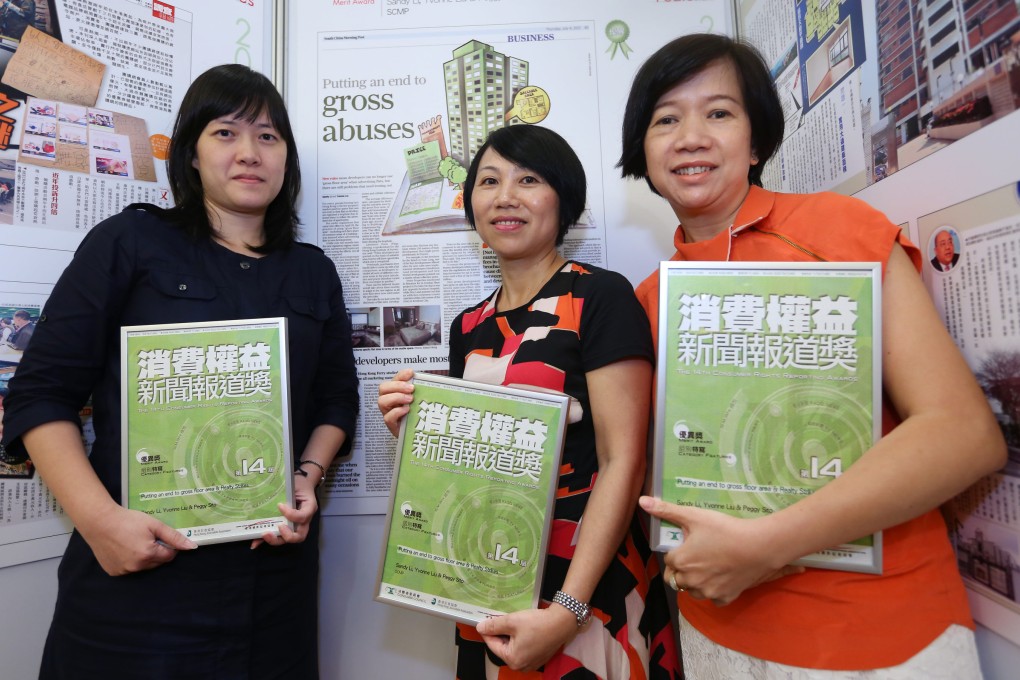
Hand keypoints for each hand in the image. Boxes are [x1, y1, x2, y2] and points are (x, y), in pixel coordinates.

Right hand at [79, 504, 196, 575]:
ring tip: (134, 541)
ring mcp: (123, 571)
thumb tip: (192, 547)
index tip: (161, 537)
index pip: (169, 556)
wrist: (99, 522)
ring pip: (143, 567)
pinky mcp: (113, 572)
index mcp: (149, 555)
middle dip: (157, 552)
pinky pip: (128, 568)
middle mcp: (137, 567)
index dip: (169, 546)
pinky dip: (130, 561)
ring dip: (144, 558)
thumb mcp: (154, 525)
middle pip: (157, 563)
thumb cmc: (128, 520)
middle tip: (147, 538)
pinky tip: (124, 548)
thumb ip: (174, 537)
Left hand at [251, 473, 318, 548]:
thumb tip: (277, 503)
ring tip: (264, 534)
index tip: (280, 505)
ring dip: (275, 539)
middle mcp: (302, 522)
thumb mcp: (297, 486)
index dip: (291, 514)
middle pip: (298, 537)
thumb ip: (289, 492)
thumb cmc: (298, 484)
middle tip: (278, 527)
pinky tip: (255, 543)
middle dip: (286, 535)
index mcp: (308, 510)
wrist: (300, 483)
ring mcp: (292, 526)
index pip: (302, 517)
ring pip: (287, 540)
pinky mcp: (283, 527)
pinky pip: (275, 536)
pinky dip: (265, 541)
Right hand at [377, 368, 414, 437]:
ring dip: (396, 397)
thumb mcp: (420, 401)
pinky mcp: (391, 425)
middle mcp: (390, 401)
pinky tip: (406, 410)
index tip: (411, 372)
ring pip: (382, 401)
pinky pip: (387, 417)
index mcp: (396, 392)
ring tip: (410, 399)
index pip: (394, 379)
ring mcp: (389, 413)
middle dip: (397, 385)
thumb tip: (427, 381)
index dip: (400, 375)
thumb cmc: (419, 415)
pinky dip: (397, 412)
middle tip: (411, 389)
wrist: (419, 434)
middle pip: (383, 388)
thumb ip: (421, 391)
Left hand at [475, 605, 578, 671]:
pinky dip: (521, 639)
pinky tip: (524, 628)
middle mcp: (521, 666)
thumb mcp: (512, 621)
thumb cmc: (537, 623)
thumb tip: (479, 628)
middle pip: (503, 647)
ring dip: (511, 636)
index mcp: (512, 660)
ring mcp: (531, 664)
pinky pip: (523, 649)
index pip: (492, 644)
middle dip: (501, 633)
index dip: (488, 630)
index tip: (484, 619)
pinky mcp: (539, 659)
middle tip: (502, 619)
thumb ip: (494, 625)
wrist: (562, 622)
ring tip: (514, 622)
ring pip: (513, 648)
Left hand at [640, 496, 802, 604]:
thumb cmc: (725, 529)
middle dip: (682, 569)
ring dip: (695, 581)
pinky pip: (712, 598)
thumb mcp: (694, 516)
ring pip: (692, 590)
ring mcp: (707, 592)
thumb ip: (666, 510)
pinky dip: (713, 590)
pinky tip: (721, 577)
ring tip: (708, 566)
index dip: (678, 551)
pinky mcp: (723, 599)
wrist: (759, 547)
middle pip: (676, 578)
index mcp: (680, 561)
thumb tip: (642, 501)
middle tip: (697, 556)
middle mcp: (690, 580)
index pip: (669, 559)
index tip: (689, 544)